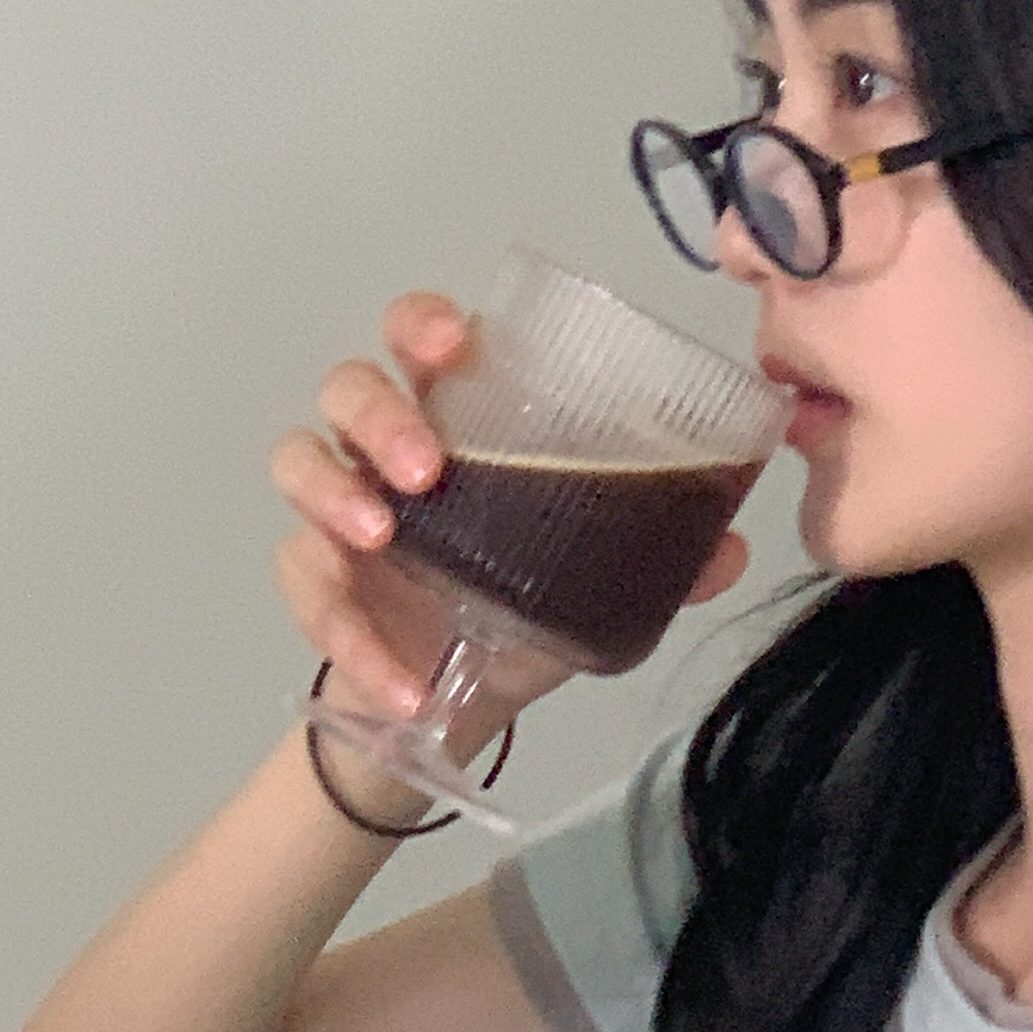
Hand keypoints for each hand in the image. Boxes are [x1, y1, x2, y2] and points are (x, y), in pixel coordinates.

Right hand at [269, 291, 753, 730]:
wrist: (454, 708)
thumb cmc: (513, 613)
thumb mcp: (589, 586)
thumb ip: (656, 561)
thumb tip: (734, 549)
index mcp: (455, 423)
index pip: (419, 339)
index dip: (421, 323)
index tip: (450, 342)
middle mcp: (385, 454)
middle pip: (349, 386)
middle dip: (379, 414)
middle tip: (425, 467)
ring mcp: (341, 514)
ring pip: (298, 460)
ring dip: (333, 493)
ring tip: (380, 536)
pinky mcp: (316, 583)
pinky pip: (307, 587)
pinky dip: (352, 639)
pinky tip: (402, 683)